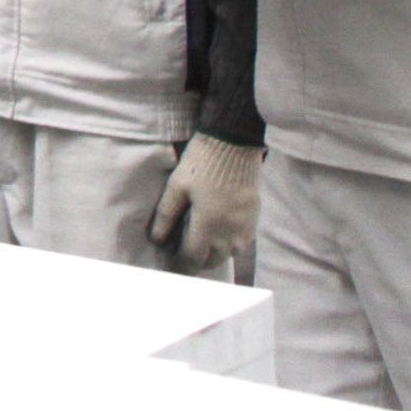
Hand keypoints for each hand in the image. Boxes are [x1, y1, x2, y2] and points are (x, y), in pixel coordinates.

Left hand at [149, 136, 261, 271]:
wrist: (234, 145)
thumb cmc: (202, 163)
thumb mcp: (176, 186)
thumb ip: (166, 216)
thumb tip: (156, 240)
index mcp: (209, 226)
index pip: (193, 259)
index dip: (179, 266)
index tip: (170, 265)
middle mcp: (230, 234)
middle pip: (211, 261)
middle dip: (195, 261)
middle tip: (180, 252)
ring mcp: (245, 228)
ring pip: (227, 254)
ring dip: (212, 254)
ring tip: (197, 243)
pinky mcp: (254, 220)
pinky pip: (240, 243)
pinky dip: (226, 244)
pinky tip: (216, 232)